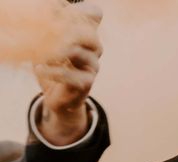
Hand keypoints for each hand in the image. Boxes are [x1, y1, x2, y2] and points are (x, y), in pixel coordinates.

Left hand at [34, 2, 102, 146]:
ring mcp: (93, 66)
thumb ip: (53, 20)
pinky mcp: (87, 84)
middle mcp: (95, 49)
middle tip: (44, 34)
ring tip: (41, 55)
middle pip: (88, 32)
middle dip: (65, 30)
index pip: (93, 12)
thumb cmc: (52, 63)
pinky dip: (52, 71)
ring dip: (54, 52)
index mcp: (88, 33)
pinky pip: (69, 74)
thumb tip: (57, 4)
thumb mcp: (50, 38)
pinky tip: (40, 69)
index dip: (77, 10)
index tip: (57, 13)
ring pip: (77, 52)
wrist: (57, 95)